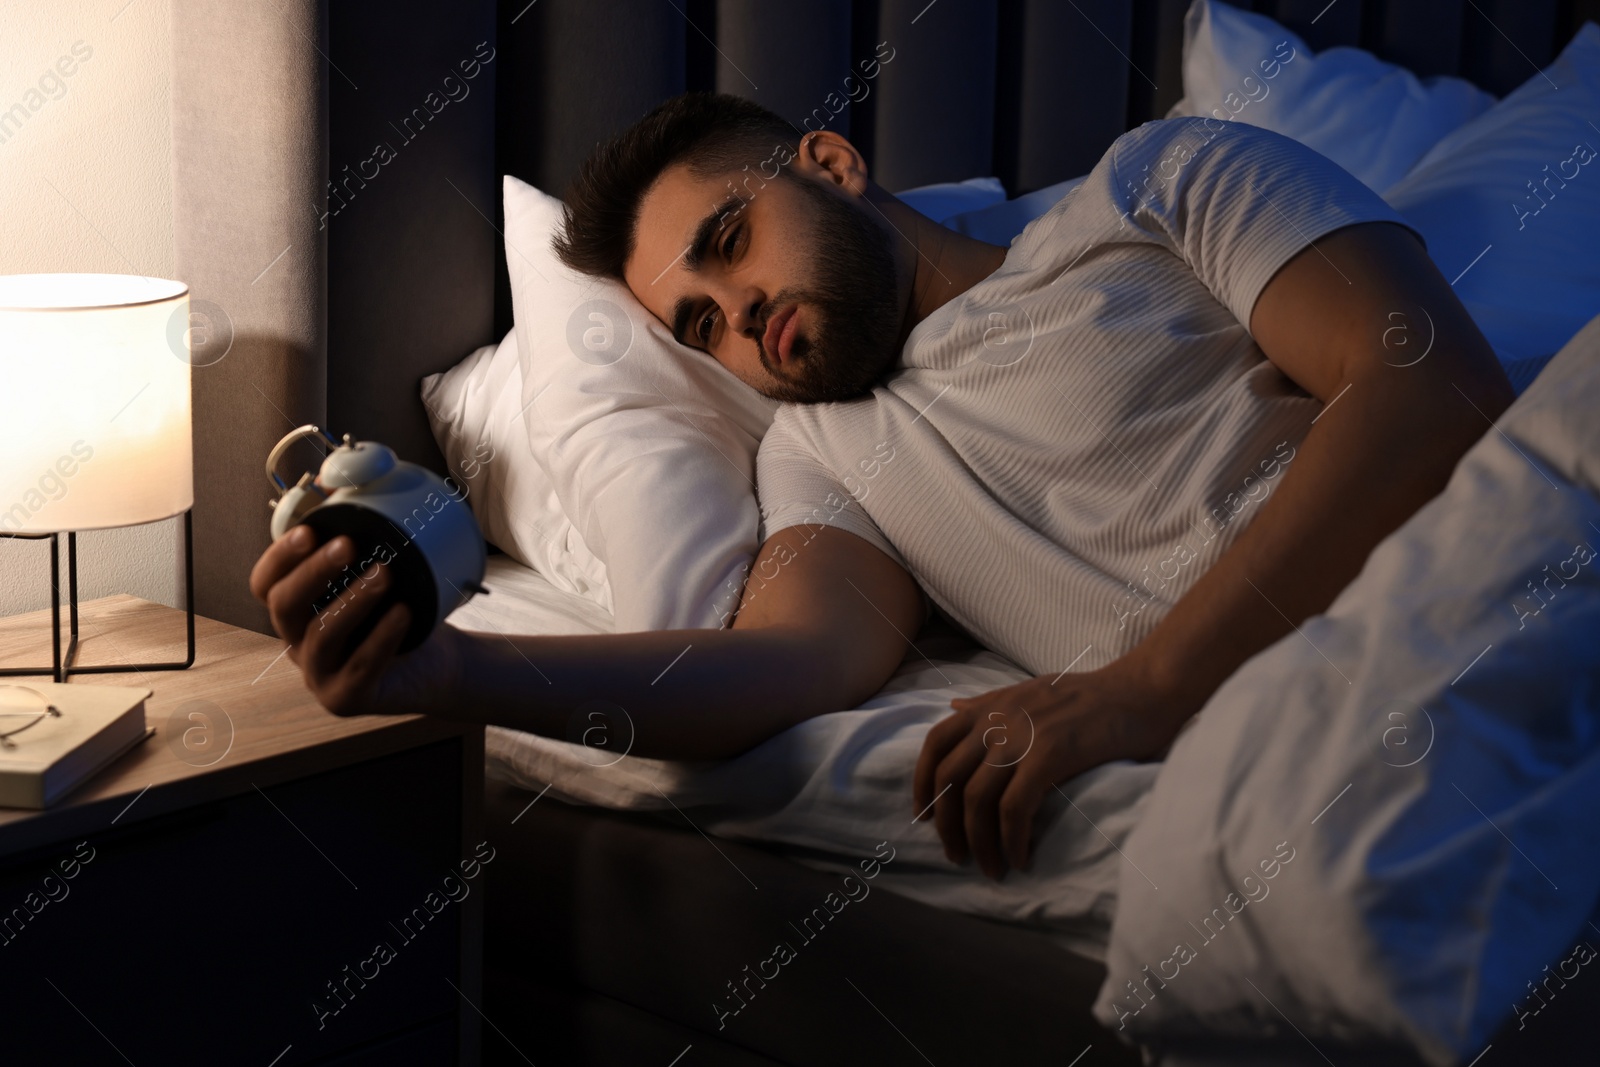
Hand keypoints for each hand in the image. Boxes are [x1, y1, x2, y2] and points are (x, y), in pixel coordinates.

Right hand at [248, 525, 465, 715]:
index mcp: (296, 610)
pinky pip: (359, 667)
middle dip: (313, 572)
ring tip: (386, 574)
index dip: (280, 557)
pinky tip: (404, 613)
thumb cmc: (402, 613)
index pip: (264, 583)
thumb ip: (362, 532)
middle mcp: (297, 642)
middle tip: (349, 544)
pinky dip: (382, 637)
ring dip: (353, 600)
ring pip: (321, 635)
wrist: (439, 665)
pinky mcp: (345, 698)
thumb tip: (347, 477)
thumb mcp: (381, 571)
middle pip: (283, 606)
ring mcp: (318, 674)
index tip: (310, 529)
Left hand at [912, 657, 1191, 879]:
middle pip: (949, 779)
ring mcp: (1022, 735)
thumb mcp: (1029, 691)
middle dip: (947, 824)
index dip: (921, 783)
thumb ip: (989, 703)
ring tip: (991, 868)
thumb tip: (953, 707)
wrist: (1143, 690)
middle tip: (957, 855)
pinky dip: (1012, 839)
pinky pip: (1015, 808)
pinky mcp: (1050, 754)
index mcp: (990, 705)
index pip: (935, 743)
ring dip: (978, 841)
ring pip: (977, 798)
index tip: (924, 816)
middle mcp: (997, 718)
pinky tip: (1020, 858)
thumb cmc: (1091, 696)